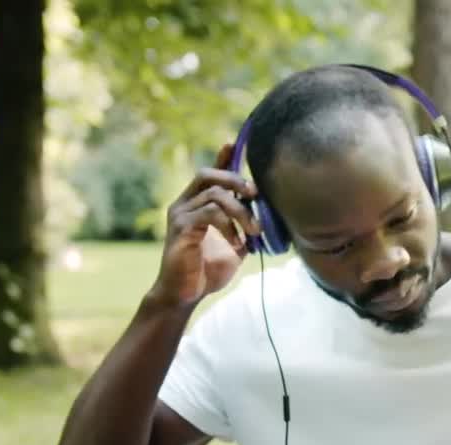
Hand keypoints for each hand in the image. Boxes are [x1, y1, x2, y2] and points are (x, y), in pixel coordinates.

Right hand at [149, 144, 261, 308]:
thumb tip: (270, 214)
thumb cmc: (208, 269)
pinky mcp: (181, 229)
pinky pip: (209, 215)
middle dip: (235, 180)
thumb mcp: (234, 243)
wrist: (185, 294)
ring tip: (254, 231)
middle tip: (257, 195)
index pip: (209, 173)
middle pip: (208, 175)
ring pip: (213, 195)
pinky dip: (229, 226)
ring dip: (241, 211)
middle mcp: (184, 204)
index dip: (222, 158)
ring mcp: (180, 215)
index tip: (233, 144)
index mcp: (195, 204)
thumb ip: (245, 225)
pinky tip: (238, 243)